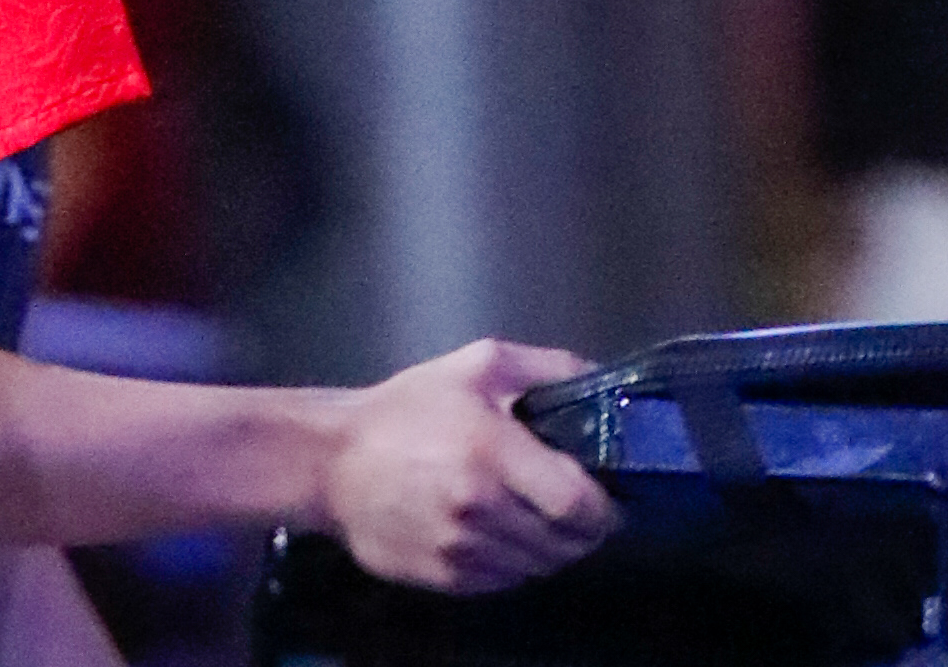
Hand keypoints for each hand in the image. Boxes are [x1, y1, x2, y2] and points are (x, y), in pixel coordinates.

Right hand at [317, 347, 618, 594]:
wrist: (333, 463)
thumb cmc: (409, 407)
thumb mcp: (478, 365)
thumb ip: (546, 369)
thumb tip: (599, 383)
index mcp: (493, 453)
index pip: (575, 504)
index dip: (605, 510)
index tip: (615, 500)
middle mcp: (481, 511)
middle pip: (563, 544)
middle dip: (586, 532)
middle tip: (586, 511)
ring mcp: (462, 552)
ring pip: (538, 568)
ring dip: (553, 550)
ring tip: (547, 520)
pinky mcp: (446, 581)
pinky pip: (506, 583)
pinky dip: (519, 564)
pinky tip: (509, 534)